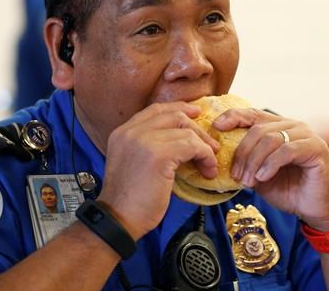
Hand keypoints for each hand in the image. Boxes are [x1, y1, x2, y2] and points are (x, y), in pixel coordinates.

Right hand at [97, 102, 218, 239]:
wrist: (118, 220)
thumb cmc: (129, 200)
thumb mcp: (133, 163)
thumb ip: (148, 147)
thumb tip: (180, 143)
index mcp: (123, 132)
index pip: (155, 110)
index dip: (178, 109)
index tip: (195, 114)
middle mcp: (131, 131)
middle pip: (173, 115)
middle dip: (196, 128)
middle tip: (210, 144)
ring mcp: (144, 140)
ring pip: (185, 131)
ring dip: (204, 147)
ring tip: (209, 164)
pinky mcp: (159, 154)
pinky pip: (192, 146)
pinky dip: (205, 156)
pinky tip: (207, 169)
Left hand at [214, 108, 328, 230]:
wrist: (314, 209)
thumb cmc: (288, 190)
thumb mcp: (259, 174)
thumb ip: (246, 161)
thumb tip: (220, 154)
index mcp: (278, 127)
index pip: (252, 114)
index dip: (233, 117)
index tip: (216, 127)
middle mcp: (292, 126)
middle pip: (257, 129)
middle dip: (242, 153)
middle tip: (236, 176)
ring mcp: (306, 134)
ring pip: (270, 139)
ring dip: (254, 161)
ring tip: (248, 181)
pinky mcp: (316, 147)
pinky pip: (286, 150)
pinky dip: (270, 164)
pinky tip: (263, 177)